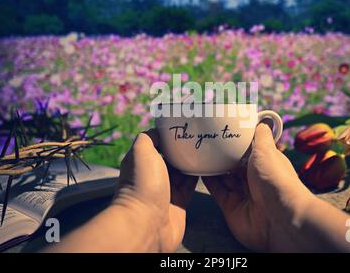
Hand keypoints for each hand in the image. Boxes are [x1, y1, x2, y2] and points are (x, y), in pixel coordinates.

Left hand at [112, 129, 197, 251]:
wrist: (147, 224)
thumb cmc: (142, 186)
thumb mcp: (141, 152)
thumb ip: (148, 137)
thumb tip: (159, 131)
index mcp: (142, 161)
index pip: (158, 143)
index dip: (170, 135)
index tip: (185, 125)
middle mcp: (154, 175)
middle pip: (172, 156)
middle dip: (183, 147)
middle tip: (200, 134)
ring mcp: (167, 189)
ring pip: (183, 170)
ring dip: (193, 160)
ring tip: (207, 146)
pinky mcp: (180, 201)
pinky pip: (191, 184)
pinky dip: (199, 175)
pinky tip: (208, 165)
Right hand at [203, 121, 312, 250]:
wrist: (278, 217)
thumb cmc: (275, 179)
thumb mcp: (267, 150)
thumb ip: (260, 135)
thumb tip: (262, 120)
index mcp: (264, 164)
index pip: (248, 150)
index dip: (236, 142)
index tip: (222, 129)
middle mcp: (254, 179)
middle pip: (234, 164)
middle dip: (221, 154)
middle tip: (205, 139)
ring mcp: (242, 193)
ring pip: (224, 177)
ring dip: (212, 166)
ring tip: (197, 151)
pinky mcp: (230, 206)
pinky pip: (217, 190)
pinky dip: (208, 180)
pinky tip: (197, 168)